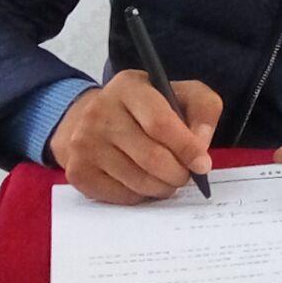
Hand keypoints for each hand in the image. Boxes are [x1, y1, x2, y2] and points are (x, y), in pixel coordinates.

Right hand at [48, 70, 219, 204]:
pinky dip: (141, 195)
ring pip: (137, 180)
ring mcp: (84, 144)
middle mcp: (100, 112)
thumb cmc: (147, 107)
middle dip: (178, 173)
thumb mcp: (179, 93)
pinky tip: (145, 182)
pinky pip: (121, 195)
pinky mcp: (78, 172)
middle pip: (151, 157)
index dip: (186, 147)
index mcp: (128, 87)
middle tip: (187, 176)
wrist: (94, 119)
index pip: (160, 123)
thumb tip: (201, 145)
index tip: (203, 164)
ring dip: (162, 187)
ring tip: (169, 179)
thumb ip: (203, 110)